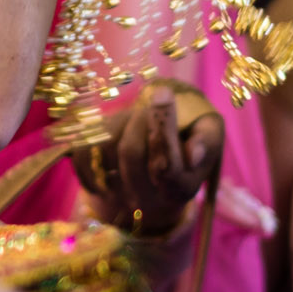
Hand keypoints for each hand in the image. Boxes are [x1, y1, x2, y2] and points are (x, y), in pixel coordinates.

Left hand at [77, 80, 226, 235]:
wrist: (161, 162)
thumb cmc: (190, 140)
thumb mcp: (209, 136)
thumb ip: (206, 141)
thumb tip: (192, 154)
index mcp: (181, 189)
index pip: (166, 166)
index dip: (163, 129)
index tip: (163, 92)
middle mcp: (148, 199)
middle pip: (131, 153)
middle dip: (142, 118)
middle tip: (156, 99)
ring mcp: (117, 194)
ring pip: (106, 150)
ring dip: (122, 122)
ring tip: (140, 117)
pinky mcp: (94, 182)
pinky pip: (83, 155)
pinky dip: (96, 134)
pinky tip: (119, 128)